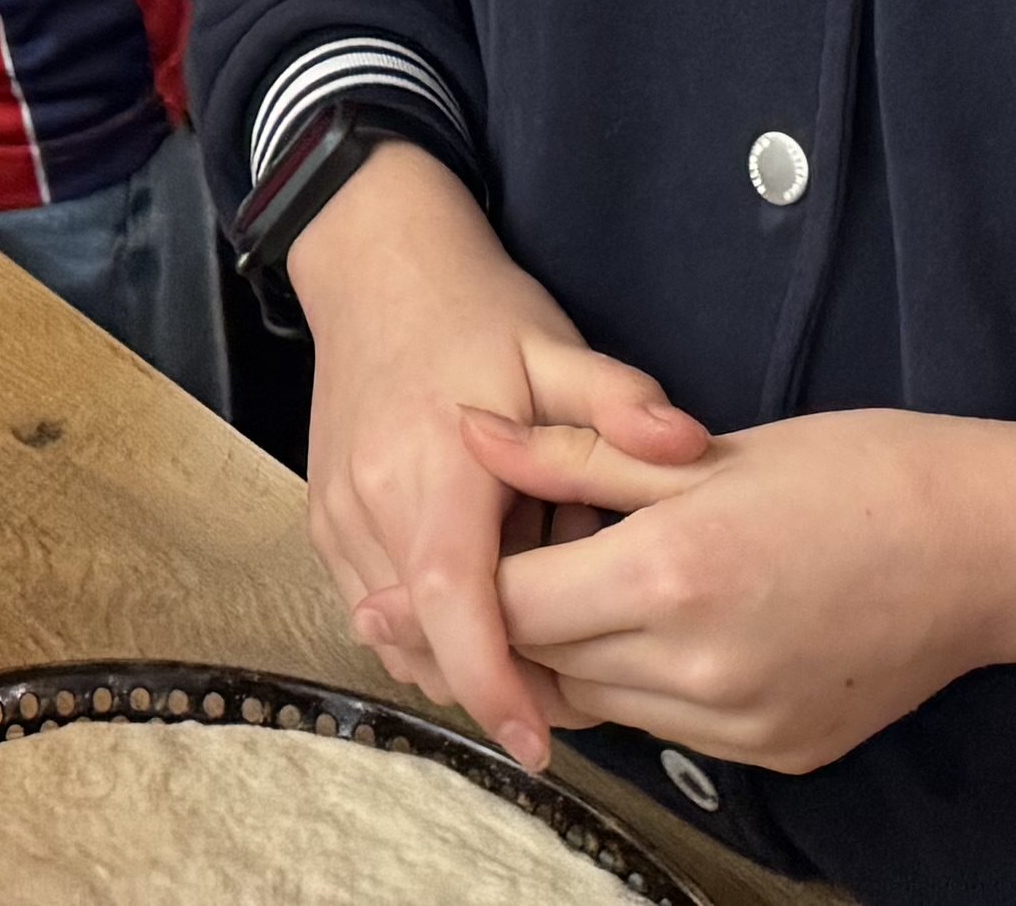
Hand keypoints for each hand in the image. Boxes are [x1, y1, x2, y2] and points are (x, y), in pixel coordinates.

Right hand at [287, 146, 705, 767]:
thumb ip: (623, 404)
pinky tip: (488, 598)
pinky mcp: (325, 524)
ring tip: (537, 628)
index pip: (455, 605)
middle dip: (496, 683)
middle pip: (425, 643)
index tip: (541, 745)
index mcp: (432, 470)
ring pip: (396, 637)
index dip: (495, 685)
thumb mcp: (560, 348)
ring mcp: (338, 519)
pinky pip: (374, 609)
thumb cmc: (477, 315)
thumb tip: (691, 444)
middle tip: (577, 685)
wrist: (377, 270)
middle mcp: (370, 506)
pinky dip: (430, 629)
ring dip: (462, 657)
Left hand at [481, 405, 1015, 770]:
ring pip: (601, 703)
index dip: (443, 596)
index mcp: (671, 575)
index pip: (515, 605)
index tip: (393, 581)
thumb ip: (569, 453)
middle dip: (497, 629)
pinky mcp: (775, 754)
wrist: (984, 550)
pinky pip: (665, 725)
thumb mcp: (697, 450)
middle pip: (548, 665)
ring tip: (537, 604)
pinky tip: (631, 631)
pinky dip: (633, 683)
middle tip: (443, 594)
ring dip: (563, 660)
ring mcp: (741, 724)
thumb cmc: (849, 471)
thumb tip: (466, 431)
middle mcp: (699, 667)